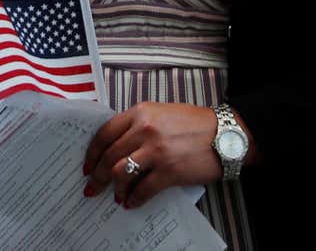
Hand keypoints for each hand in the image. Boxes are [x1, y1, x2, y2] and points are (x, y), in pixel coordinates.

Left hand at [83, 102, 241, 208]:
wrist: (228, 134)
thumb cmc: (196, 123)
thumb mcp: (161, 112)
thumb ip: (138, 124)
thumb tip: (117, 145)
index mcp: (139, 113)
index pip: (104, 133)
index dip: (92, 153)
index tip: (87, 165)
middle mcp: (144, 130)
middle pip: (109, 155)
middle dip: (97, 175)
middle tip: (92, 186)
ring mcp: (156, 151)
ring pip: (121, 172)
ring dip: (115, 188)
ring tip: (115, 196)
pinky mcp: (170, 171)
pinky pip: (144, 188)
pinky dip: (135, 198)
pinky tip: (132, 203)